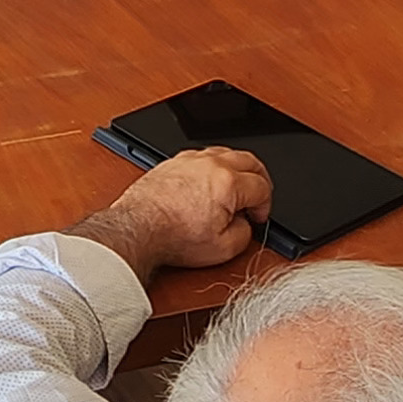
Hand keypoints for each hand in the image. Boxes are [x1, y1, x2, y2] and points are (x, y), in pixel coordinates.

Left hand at [70, 146, 269, 277]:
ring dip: (237, 168)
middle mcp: (211, 164)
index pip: (262, 187)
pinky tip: (211, 179)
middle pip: (250, 161)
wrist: (137, 229)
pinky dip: (214, 165)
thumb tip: (245, 224)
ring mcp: (191, 159)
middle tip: (257, 196)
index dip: (265, 205)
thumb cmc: (171, 237)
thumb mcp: (223, 249)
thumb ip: (244, 234)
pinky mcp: (174, 161)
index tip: (257, 216)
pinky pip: (203, 154)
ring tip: (237, 186)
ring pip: (227, 152)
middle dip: (259, 179)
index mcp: (228, 183)